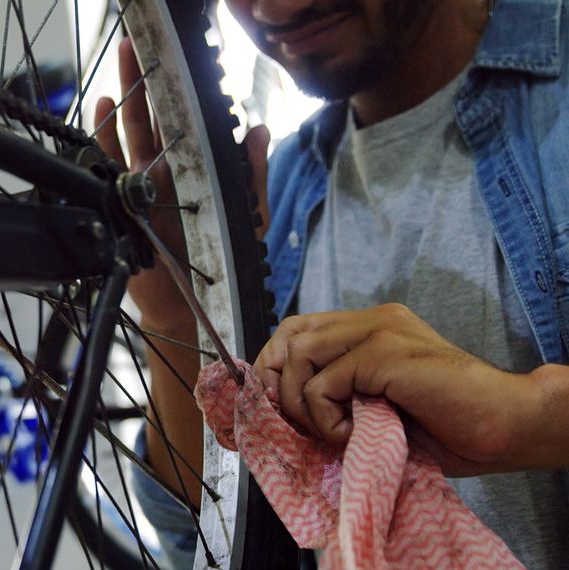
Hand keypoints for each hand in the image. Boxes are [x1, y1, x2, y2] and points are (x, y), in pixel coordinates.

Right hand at [93, 37, 270, 331]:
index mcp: (192, 171)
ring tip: (123, 56)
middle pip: (152, 115)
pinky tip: (103, 105)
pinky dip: (104, 132)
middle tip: (140, 40)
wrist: (187, 305)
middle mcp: (162, 171)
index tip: (179, 59)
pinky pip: (107, 161)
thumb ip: (252, 175)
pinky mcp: (119, 199)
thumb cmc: (218, 264)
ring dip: (125, 92)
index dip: (180, 92)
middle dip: (145, 77)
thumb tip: (260, 130)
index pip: (185, 123)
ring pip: (129, 128)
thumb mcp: (247, 217)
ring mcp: (137, 182)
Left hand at [252, 303, 542, 475]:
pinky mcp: (384, 353)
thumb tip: (284, 407)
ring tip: (332, 431)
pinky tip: (352, 434)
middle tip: (295, 422)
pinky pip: (323, 383)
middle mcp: (373, 320)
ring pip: (299, 354)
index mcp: (372, 327)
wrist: (507, 425)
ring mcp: (380, 331)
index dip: (276, 366)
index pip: (298, 329)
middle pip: (290, 333)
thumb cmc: (450, 425)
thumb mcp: (378, 406)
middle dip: (277, 381)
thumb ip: (340, 393)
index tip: (279, 407)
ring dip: (301, 404)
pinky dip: (325, 417)